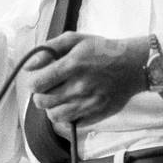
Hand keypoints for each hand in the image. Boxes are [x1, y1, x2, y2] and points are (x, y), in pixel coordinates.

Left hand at [26, 32, 150, 125]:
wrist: (134, 65)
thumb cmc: (103, 50)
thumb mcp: (76, 39)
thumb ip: (50, 49)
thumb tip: (29, 66)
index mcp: (73, 64)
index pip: (36, 84)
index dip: (34, 81)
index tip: (41, 77)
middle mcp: (80, 86)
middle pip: (41, 102)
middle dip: (41, 94)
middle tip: (50, 87)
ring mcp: (88, 103)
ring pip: (53, 115)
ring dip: (53, 106)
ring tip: (61, 96)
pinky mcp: (96, 115)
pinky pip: (70, 122)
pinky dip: (68, 115)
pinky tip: (74, 103)